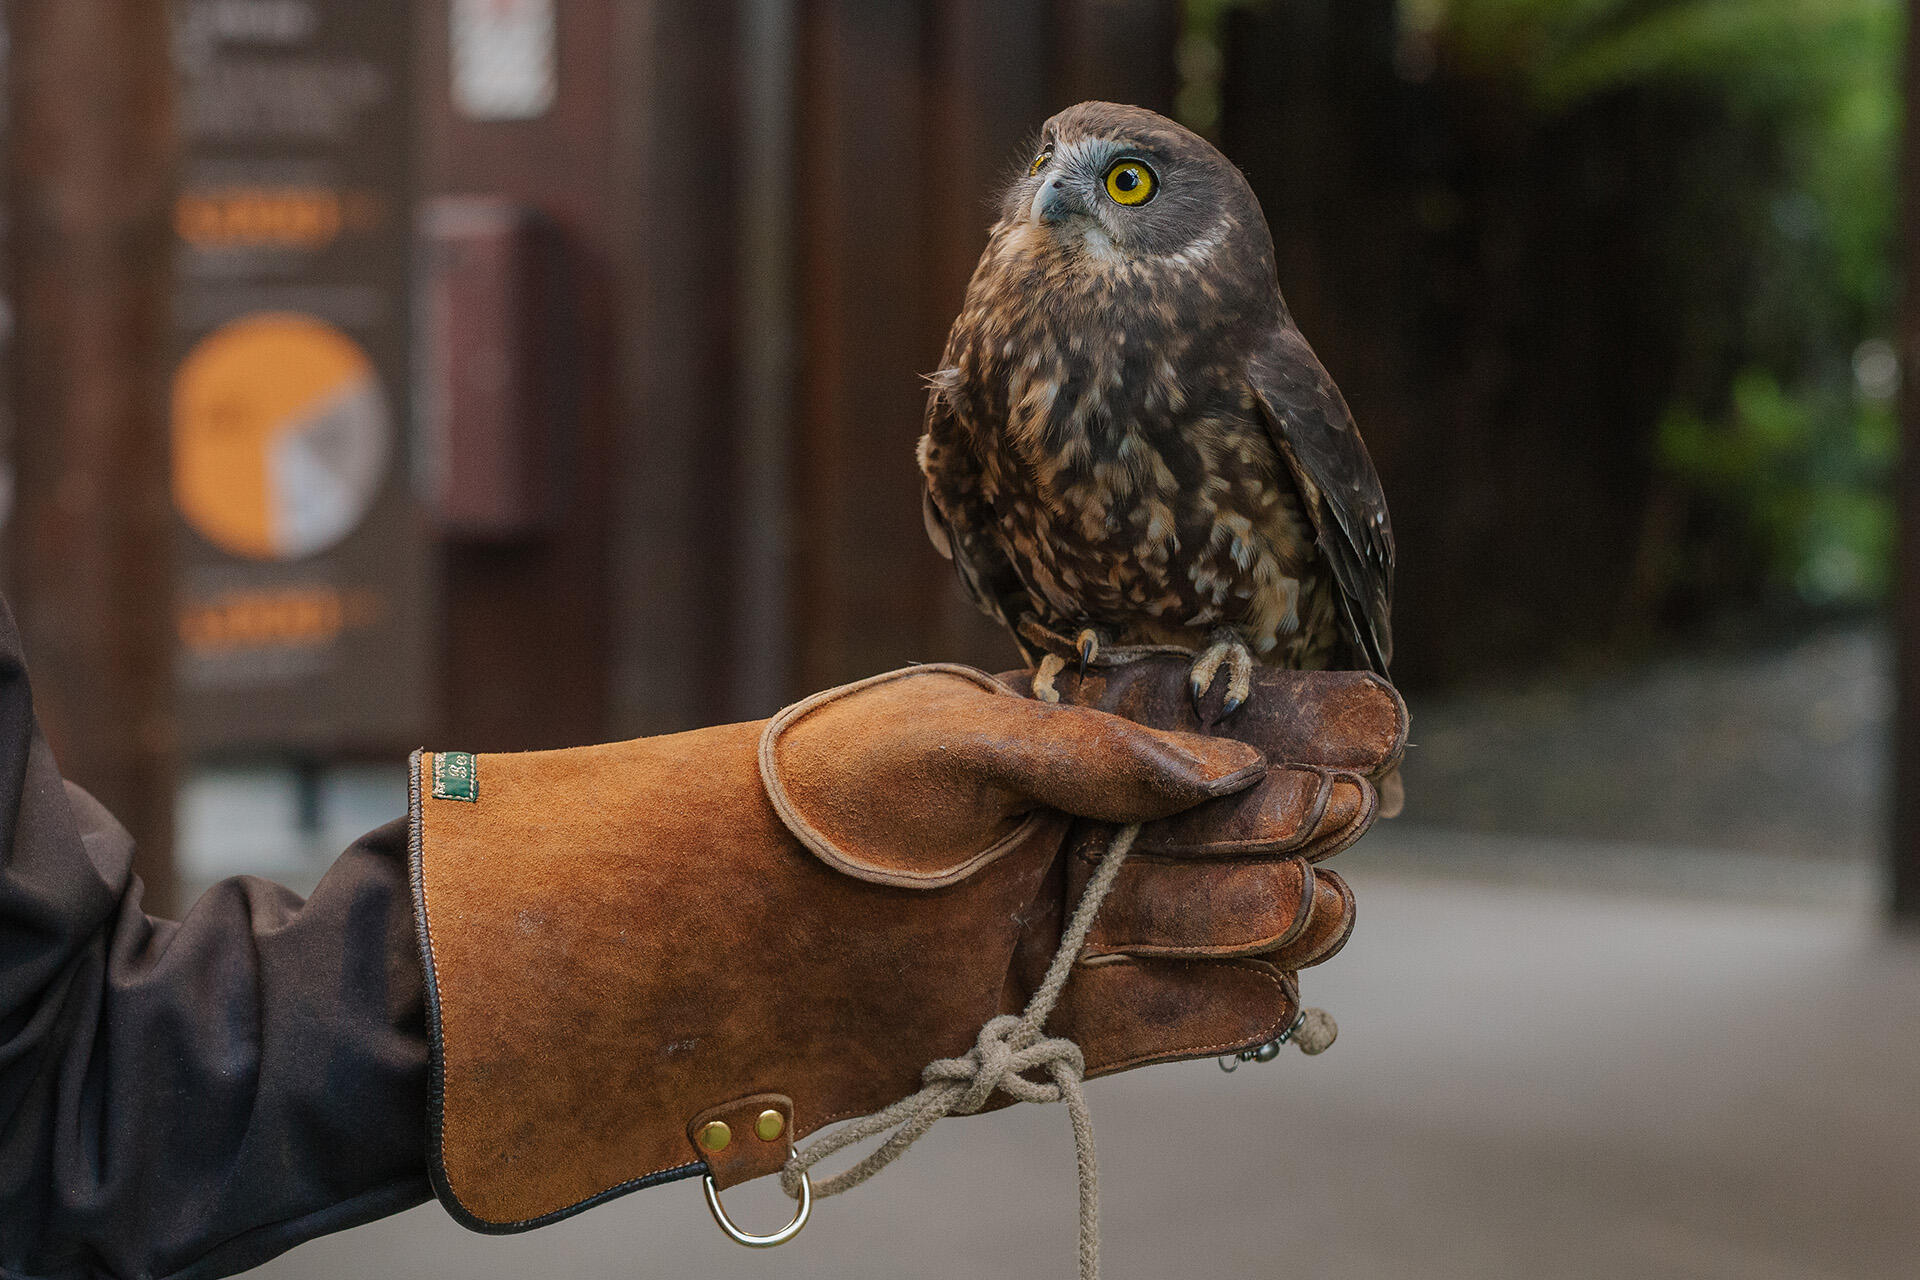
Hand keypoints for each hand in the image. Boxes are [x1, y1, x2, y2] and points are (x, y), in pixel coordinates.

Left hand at [409, 660, 1404, 1231]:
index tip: (1375, 724)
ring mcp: (1085, 934)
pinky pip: (1181, 1022)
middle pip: (1246, 832)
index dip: (1306, 724)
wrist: (711, 928)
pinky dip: (1234, 1008)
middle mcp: (1095, 840)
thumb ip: (1088, 751)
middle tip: (1332, 803)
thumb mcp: (947, 739)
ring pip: (1235, 928)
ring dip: (1274, 909)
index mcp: (1074, 748)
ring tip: (1296, 893)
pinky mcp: (1061, 1023)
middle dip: (1298, 816)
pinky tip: (1273, 985)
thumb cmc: (819, 797)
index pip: (1222, 731)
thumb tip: (1224, 766)